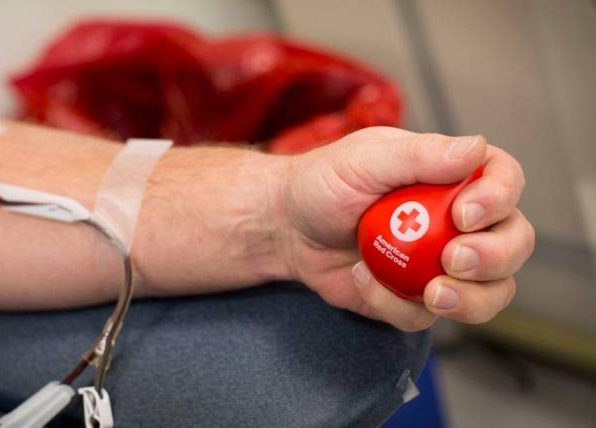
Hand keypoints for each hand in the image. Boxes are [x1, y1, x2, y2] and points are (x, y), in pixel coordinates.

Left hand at [281, 127, 534, 330]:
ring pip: (491, 291)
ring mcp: (440, 264)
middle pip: (514, 242)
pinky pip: (425, 316)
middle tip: (454, 260)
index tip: (464, 214)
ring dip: (471, 299)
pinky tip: (362, 279)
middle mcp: (458, 221)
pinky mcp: (414, 298)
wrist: (287, 226)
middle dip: (495, 257)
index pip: (505, 181)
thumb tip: (475, 149)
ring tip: (431, 293)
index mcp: (452, 176)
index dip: (499, 199)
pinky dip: (396, 304)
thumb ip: (418, 155)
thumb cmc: (324, 182)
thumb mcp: (364, 159)